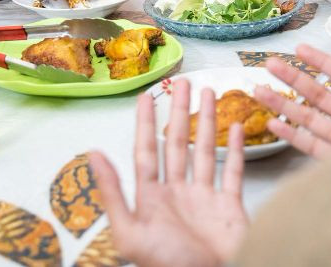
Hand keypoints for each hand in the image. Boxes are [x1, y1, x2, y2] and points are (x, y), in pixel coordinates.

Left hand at [89, 80, 248, 266]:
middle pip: (176, 143)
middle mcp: (177, 194)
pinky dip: (236, 149)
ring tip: (208, 93)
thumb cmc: (170, 266)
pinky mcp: (230, 207)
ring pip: (204, 150)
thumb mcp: (130, 232)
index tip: (146, 95)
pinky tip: (237, 126)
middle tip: (182, 82)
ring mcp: (204, 199)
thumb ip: (113, 192)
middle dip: (178, 112)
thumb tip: (93, 153)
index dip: (144, 122)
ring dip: (206, 121)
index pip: (145, 151)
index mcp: (151, 199)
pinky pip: (232, 171)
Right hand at [254, 37, 330, 158]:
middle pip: (320, 95)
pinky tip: (274, 124)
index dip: (322, 62)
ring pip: (311, 119)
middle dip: (293, 79)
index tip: (300, 48)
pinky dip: (293, 136)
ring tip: (260, 90)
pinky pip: (313, 147)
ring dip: (285, 105)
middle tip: (270, 63)